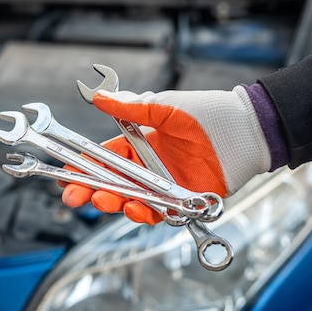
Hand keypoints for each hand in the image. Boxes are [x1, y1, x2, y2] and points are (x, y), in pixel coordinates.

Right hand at [61, 87, 272, 223]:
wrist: (247, 131)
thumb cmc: (209, 114)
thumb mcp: (166, 107)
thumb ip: (132, 109)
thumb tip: (100, 97)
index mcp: (140, 144)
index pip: (104, 158)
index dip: (83, 166)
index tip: (65, 173)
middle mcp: (148, 168)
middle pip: (111, 183)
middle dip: (89, 190)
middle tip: (74, 196)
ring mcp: (164, 185)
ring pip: (129, 200)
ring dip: (112, 203)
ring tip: (103, 200)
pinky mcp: (182, 200)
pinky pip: (157, 212)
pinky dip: (143, 213)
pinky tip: (133, 208)